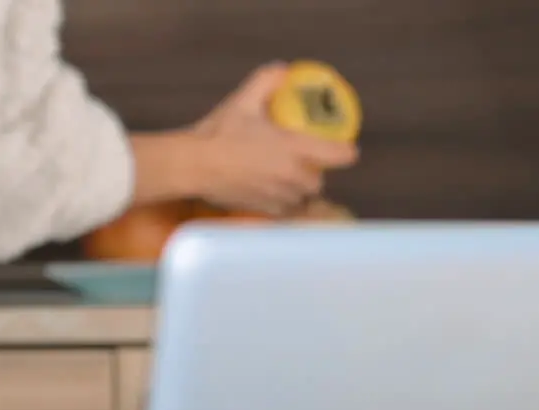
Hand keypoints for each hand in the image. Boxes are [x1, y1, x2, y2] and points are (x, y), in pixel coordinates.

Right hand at [191, 62, 358, 214]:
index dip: (345, 151)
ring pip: (301, 198)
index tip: (343, 148)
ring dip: (297, 189)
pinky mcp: (262, 209)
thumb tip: (283, 70)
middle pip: (318, 182)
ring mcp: (278, 196)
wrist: (193, 165)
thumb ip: (267, 81)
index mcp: (294, 148)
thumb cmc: (219, 133)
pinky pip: (282, 210)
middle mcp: (291, 176)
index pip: (339, 155)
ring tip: (285, 178)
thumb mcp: (243, 100)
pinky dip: (281, 203)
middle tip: (303, 162)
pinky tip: (269, 192)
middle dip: (315, 173)